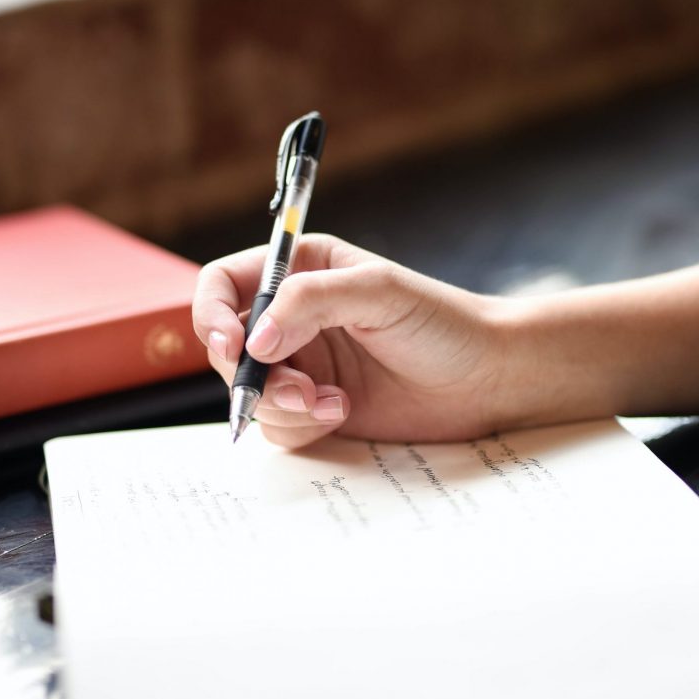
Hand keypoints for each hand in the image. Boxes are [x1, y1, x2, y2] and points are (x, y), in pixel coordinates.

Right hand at [192, 235, 514, 447]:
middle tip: (298, 389)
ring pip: (250, 394)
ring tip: (331, 404)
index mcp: (301, 272)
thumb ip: (310, 302)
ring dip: (281, 406)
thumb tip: (253, 342)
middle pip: (228, 349)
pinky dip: (302, 426)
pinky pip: (278, 426)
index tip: (232, 346)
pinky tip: (342, 413)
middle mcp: (293, 319)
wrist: (486, 379)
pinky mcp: (316, 409)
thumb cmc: (443, 323)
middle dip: (253, 376)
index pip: (223, 286)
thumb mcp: (378, 293)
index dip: (212, 315)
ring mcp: (303, 367)